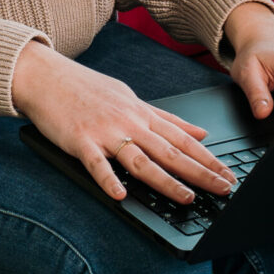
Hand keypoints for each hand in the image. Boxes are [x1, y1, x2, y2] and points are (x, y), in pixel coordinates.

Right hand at [12, 40, 235, 203]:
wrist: (46, 75)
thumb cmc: (86, 89)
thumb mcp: (131, 98)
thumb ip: (165, 118)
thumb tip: (199, 131)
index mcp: (142, 113)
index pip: (183, 138)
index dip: (208, 157)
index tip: (228, 173)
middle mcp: (129, 121)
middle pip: (170, 151)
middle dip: (200, 172)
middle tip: (223, 189)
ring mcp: (105, 131)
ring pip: (141, 159)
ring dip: (165, 180)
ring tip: (186, 198)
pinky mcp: (80, 140)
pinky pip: (96, 163)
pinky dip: (108, 179)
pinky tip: (120, 194)